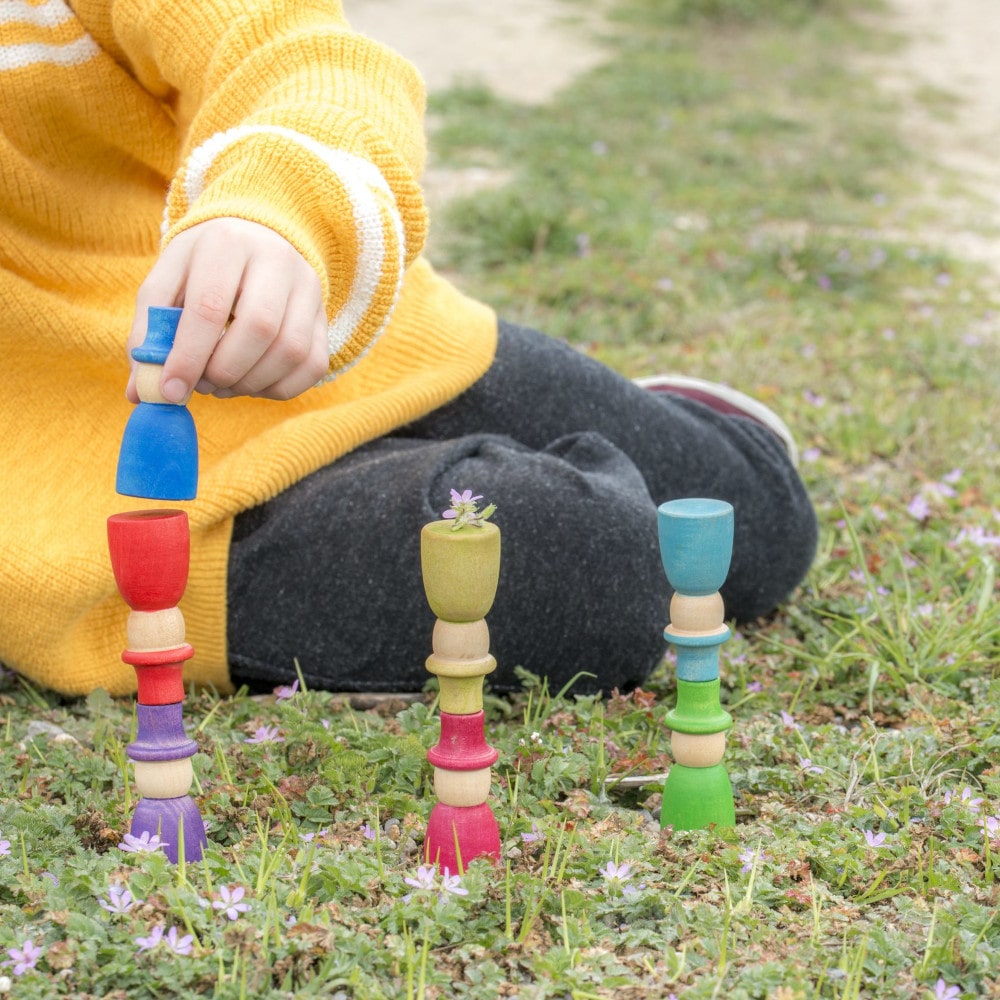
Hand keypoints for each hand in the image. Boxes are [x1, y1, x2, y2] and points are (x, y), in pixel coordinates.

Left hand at [127, 219, 329, 401]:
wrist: (257, 237)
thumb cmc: (204, 264)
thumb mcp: (168, 281)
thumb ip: (150, 331)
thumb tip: (142, 391)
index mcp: (227, 243)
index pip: (211, 307)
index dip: (188, 357)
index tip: (170, 391)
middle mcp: (277, 260)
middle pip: (260, 329)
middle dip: (224, 370)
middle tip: (202, 383)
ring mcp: (309, 289)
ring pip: (291, 351)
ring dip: (252, 383)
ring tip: (224, 383)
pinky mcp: (324, 317)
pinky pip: (313, 366)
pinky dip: (279, 388)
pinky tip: (253, 382)